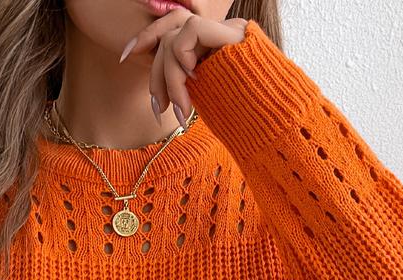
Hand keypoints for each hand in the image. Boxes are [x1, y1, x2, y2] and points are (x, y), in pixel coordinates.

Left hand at [119, 13, 247, 127]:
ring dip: (169, 77)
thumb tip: (160, 94)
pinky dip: (182, 61)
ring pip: (176, 38)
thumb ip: (190, 89)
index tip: (126, 55)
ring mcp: (228, 31)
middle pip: (171, 34)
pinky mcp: (232, 33)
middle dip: (154, 71)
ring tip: (181, 110)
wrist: (276, 127)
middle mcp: (221, 34)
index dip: (147, 37)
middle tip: (158, 108)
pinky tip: (193, 85)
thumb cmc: (247, 127)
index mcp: (216, 49)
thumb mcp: (210, 106)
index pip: (174, 29)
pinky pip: (189, 33)